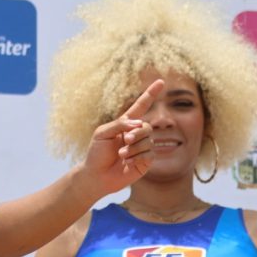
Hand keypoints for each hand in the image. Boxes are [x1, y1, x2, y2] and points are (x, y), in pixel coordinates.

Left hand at [81, 79, 163, 194]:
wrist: (96, 175)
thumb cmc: (96, 153)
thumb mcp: (102, 134)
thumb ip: (119, 124)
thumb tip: (138, 123)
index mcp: (125, 124)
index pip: (141, 106)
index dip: (150, 94)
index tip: (161, 81)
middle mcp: (136, 134)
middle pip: (146, 127)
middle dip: (137, 133)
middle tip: (125, 140)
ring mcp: (142, 147)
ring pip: (148, 141)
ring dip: (134, 148)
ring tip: (121, 155)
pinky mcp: (146, 161)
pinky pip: (149, 154)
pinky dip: (137, 157)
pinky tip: (127, 163)